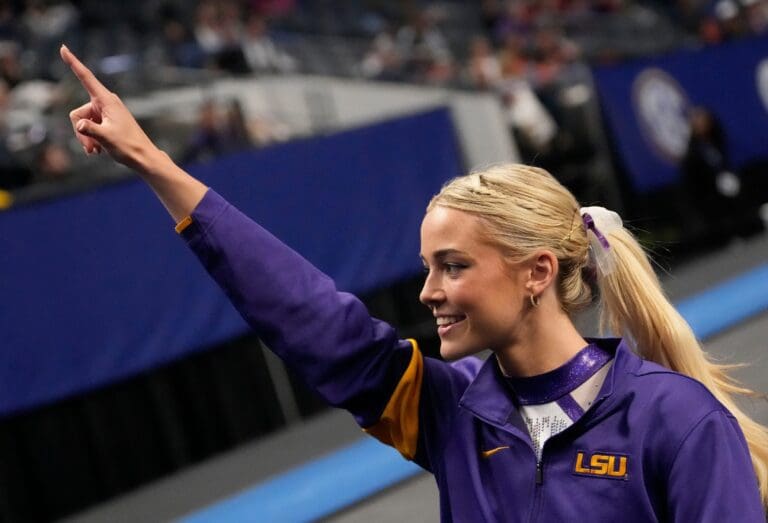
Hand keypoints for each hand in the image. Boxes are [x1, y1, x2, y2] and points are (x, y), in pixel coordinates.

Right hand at [60, 45, 158, 172]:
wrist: (143, 157)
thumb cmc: (128, 147)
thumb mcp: (106, 138)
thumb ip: (90, 130)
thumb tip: (79, 124)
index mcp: (107, 100)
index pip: (86, 77)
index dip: (73, 63)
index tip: (63, 48)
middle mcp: (105, 103)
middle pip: (78, 112)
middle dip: (80, 131)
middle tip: (90, 148)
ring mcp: (105, 113)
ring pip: (82, 122)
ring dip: (85, 138)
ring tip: (95, 151)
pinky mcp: (106, 121)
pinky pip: (89, 127)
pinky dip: (90, 139)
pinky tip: (98, 150)